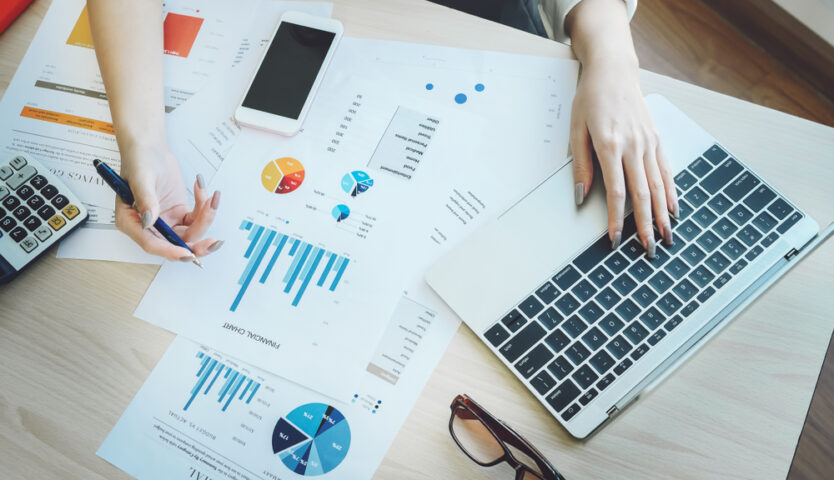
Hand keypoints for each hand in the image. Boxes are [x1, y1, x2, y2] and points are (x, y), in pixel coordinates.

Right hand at [114, 142, 222, 260]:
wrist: (150, 147)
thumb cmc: (139, 159)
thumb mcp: (141, 177)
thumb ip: (146, 200)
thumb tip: (150, 221)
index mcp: (131, 222)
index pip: (151, 243)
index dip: (170, 251)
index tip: (188, 254)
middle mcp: (149, 226)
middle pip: (175, 245)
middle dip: (197, 245)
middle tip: (213, 243)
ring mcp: (166, 221)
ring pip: (191, 233)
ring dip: (206, 219)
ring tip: (212, 199)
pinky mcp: (179, 213)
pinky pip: (197, 218)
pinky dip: (205, 207)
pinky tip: (203, 190)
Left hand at [570, 59, 677, 256]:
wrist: (614, 72)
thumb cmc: (591, 100)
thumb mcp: (576, 131)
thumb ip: (581, 166)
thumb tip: (581, 197)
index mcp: (611, 145)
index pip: (617, 192)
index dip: (617, 219)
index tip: (616, 239)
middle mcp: (634, 146)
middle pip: (642, 194)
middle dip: (646, 225)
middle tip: (648, 250)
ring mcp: (649, 143)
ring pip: (658, 186)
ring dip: (662, 215)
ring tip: (667, 237)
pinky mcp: (656, 139)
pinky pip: (666, 171)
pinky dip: (671, 193)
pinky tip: (672, 210)